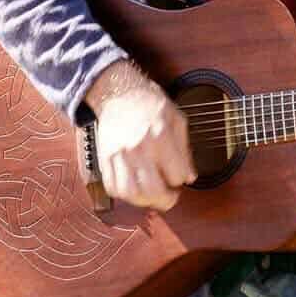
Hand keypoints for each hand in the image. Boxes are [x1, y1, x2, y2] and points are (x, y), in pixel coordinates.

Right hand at [86, 59, 196, 211]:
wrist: (120, 94)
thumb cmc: (151, 104)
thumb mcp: (177, 119)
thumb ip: (185, 149)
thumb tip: (189, 176)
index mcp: (160, 137)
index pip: (176, 174)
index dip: (182, 179)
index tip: (182, 176)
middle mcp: (139, 149)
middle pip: (153, 190)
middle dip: (167, 200)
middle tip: (172, 197)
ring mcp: (119, 156)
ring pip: (131, 193)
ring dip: (146, 202)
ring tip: (154, 197)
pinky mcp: (105, 160)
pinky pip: (113, 187)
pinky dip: (126, 195)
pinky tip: (136, 190)